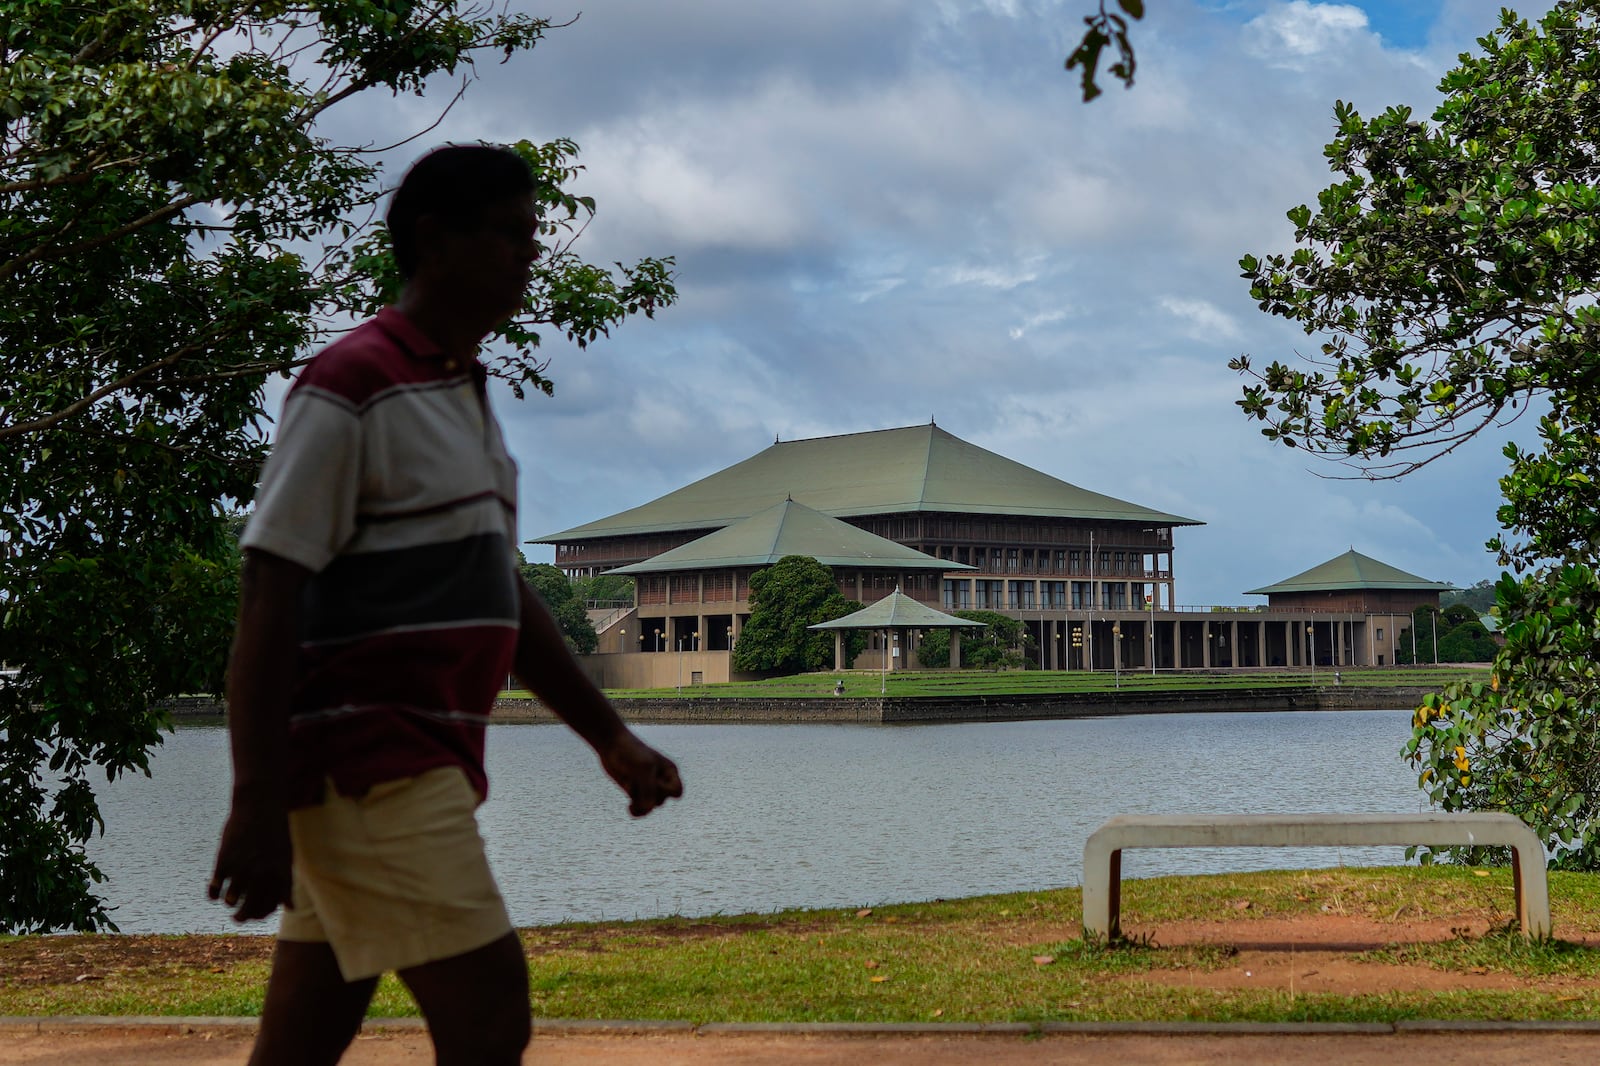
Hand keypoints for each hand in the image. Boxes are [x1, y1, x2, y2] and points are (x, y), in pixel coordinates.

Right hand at [209, 796, 292, 921]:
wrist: (259, 805)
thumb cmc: (275, 832)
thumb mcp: (286, 857)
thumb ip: (287, 885)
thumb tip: (291, 909)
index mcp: (279, 873)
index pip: (269, 907)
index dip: (261, 914)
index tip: (255, 914)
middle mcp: (261, 873)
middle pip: (249, 908)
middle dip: (242, 917)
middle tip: (237, 918)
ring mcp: (241, 868)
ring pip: (231, 901)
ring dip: (230, 903)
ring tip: (230, 900)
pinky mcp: (223, 861)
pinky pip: (214, 889)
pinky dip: (213, 894)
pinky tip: (214, 892)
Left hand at [597, 731, 682, 816]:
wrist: (612, 745)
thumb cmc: (631, 752)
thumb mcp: (643, 768)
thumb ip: (649, 789)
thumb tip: (649, 808)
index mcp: (670, 771)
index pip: (677, 792)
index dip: (665, 791)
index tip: (653, 780)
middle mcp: (661, 780)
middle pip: (661, 800)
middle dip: (647, 795)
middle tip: (635, 778)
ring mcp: (648, 786)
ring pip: (650, 806)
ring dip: (639, 802)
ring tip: (630, 791)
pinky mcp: (635, 791)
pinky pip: (640, 809)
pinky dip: (636, 810)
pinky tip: (629, 807)